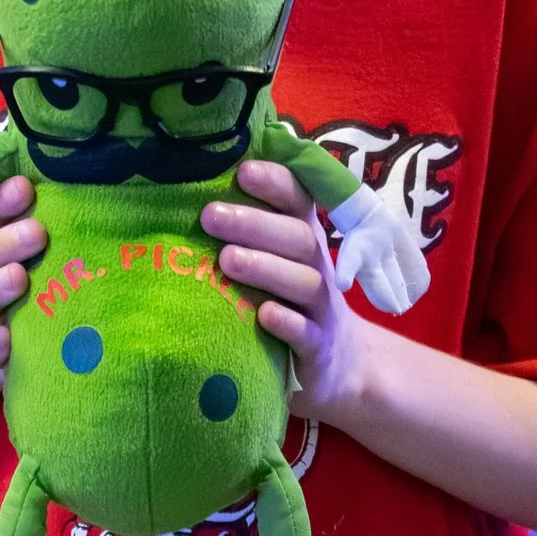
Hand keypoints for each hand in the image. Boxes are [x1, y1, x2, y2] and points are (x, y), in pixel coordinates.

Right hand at [0, 178, 44, 397]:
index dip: (2, 200)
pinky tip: (5, 339)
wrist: (4, 344)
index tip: (25, 188)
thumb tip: (104, 180)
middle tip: (37, 233)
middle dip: (6, 242)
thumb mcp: (55, 247)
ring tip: (19, 278)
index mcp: (2, 241)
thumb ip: (66, 219)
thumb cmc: (50, 279)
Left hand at [202, 160, 369, 418]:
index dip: (275, 184)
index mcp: (304, 239)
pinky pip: (305, 333)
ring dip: (266, 268)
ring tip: (227, 259)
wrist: (339, 363)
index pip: (298, 201)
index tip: (242, 172)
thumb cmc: (291, 301)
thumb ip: (251, 230)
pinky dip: (287, 323)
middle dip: (255, 224)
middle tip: (210, 216)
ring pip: (304, 283)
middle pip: (297, 238)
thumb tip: (198, 190)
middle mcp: (317, 268)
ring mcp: (321, 309)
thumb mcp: (278, 261)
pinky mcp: (318, 348)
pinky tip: (264, 315)